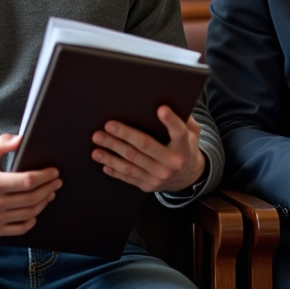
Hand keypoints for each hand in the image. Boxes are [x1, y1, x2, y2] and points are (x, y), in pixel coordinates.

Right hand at [0, 134, 61, 236]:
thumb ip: (2, 143)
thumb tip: (21, 139)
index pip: (27, 181)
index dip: (45, 176)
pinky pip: (20, 229)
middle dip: (49, 189)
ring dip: (44, 203)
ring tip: (50, 193)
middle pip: (32, 198)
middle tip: (57, 182)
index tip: (54, 172)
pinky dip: (32, 221)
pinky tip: (36, 212)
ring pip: (29, 213)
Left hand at [92, 106, 206, 192]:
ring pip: (131, 163)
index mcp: (184, 146)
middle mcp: (172, 162)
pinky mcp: (148, 185)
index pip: (178, 132)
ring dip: (111, 155)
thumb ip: (185, 120)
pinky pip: (129, 177)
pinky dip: (115, 170)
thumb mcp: (192, 134)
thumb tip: (172, 103)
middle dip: (124, 135)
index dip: (170, 120)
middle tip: (107, 126)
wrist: (188, 177)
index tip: (161, 109)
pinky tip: (104, 164)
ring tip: (97, 146)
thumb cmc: (185, 149)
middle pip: (145, 146)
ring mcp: (159, 176)